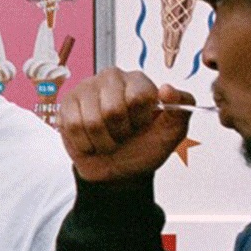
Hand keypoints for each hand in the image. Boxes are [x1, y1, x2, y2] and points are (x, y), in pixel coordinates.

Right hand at [58, 69, 193, 182]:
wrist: (118, 172)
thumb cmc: (144, 148)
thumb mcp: (172, 133)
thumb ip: (182, 107)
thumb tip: (167, 88)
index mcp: (138, 81)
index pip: (138, 97)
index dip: (140, 120)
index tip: (141, 125)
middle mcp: (111, 77)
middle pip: (112, 110)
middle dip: (120, 133)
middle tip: (123, 135)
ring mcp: (86, 88)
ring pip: (92, 122)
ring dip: (103, 142)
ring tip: (108, 140)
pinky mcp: (67, 104)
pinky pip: (73, 127)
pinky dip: (86, 143)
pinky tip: (91, 140)